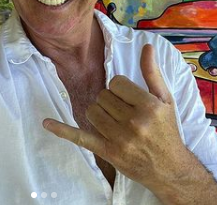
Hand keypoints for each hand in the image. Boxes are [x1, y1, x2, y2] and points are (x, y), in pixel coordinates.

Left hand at [43, 44, 188, 188]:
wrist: (170, 169)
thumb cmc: (167, 130)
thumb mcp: (165, 99)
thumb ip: (152, 72)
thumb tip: (146, 46)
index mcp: (148, 106)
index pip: (116, 83)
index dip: (119, 88)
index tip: (128, 97)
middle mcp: (134, 122)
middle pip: (103, 96)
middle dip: (110, 101)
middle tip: (125, 112)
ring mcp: (120, 139)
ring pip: (92, 111)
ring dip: (99, 113)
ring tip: (114, 121)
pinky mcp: (108, 152)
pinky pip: (80, 138)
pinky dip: (63, 130)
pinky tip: (46, 123)